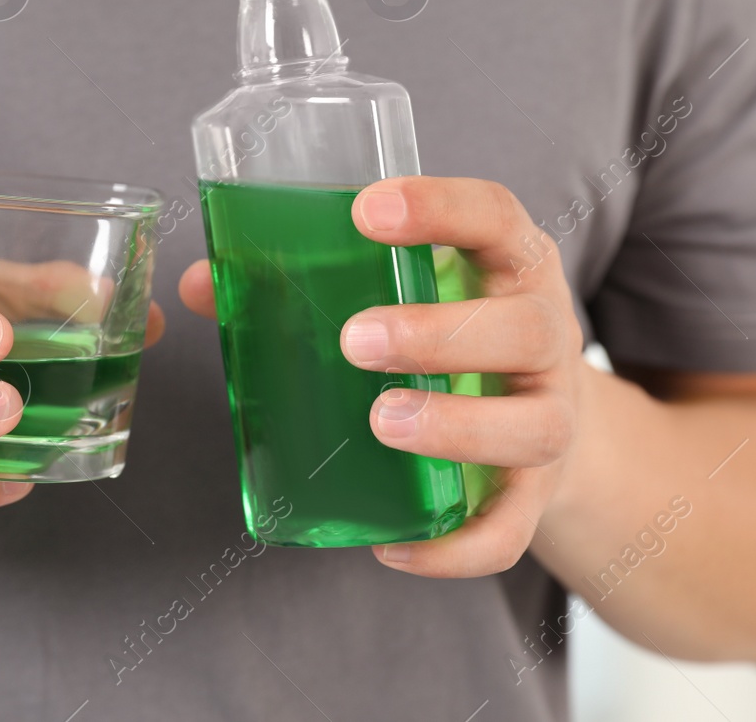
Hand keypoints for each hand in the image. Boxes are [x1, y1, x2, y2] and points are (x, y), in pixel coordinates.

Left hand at [179, 176, 584, 576]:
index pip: (495, 215)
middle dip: (440, 335)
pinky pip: (514, 530)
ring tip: (381, 423)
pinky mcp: (539, 495)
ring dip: (459, 429)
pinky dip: (458, 547)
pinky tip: (391, 547)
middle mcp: (547, 335)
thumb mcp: (402, 286)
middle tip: (355, 340)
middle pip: (528, 329)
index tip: (366, 211)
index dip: (439, 207)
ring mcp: (553, 415)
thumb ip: (307, 277)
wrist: (538, 410)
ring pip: (536, 427)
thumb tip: (202, 285)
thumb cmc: (451, 327)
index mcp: (509, 264)